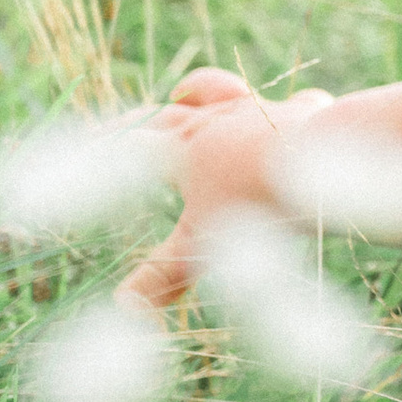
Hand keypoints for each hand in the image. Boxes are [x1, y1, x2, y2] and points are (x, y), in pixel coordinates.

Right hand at [118, 70, 331, 307]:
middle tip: (109, 129)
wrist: (326, 162)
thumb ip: (161, 276)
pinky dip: (287, 106)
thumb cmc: (257, 202)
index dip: (98, 154)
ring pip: (219, 92)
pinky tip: (298, 105)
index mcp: (182, 150)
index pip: (127, 147)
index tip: (74, 155)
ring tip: (185, 92)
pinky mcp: (305, 113)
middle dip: (132, 124)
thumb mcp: (201, 245)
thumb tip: (122, 310)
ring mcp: (261, 111)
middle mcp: (216, 121)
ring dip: (198, 92)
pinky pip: (293, 103)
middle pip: (164, 116)